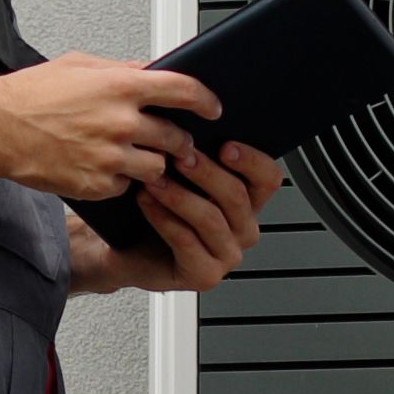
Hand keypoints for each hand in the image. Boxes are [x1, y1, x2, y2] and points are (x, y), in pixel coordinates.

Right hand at [0, 53, 218, 200]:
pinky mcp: (97, 184)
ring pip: (158, 168)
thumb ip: (122, 70)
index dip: (205, 101)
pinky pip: (128, 186)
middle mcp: (120, 122)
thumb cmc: (31, 94)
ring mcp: (110, 157)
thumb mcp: (79, 66)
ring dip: (153, 164)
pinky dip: (123, 181)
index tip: (213, 109)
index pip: (183, 90)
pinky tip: (105, 168)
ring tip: (134, 155)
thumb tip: (154, 71)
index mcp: (120, 86)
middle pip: (176, 137)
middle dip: (180, 141)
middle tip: (175, 142)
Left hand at [69, 142, 285, 295]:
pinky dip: (164, 218)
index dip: (252, 161)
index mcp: (247, 201)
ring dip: (180, 195)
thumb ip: (195, 151)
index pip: (268, 179)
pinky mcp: (205, 275)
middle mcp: (242, 228)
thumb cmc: (154, 208)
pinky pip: (187, 242)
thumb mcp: (179, 174)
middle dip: (207, 173)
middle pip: (237, 197)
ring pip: (210, 218)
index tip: (226, 145)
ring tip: (154, 178)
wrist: (124, 249)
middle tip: (180, 155)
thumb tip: (194, 118)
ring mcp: (226, 255)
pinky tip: (147, 202)